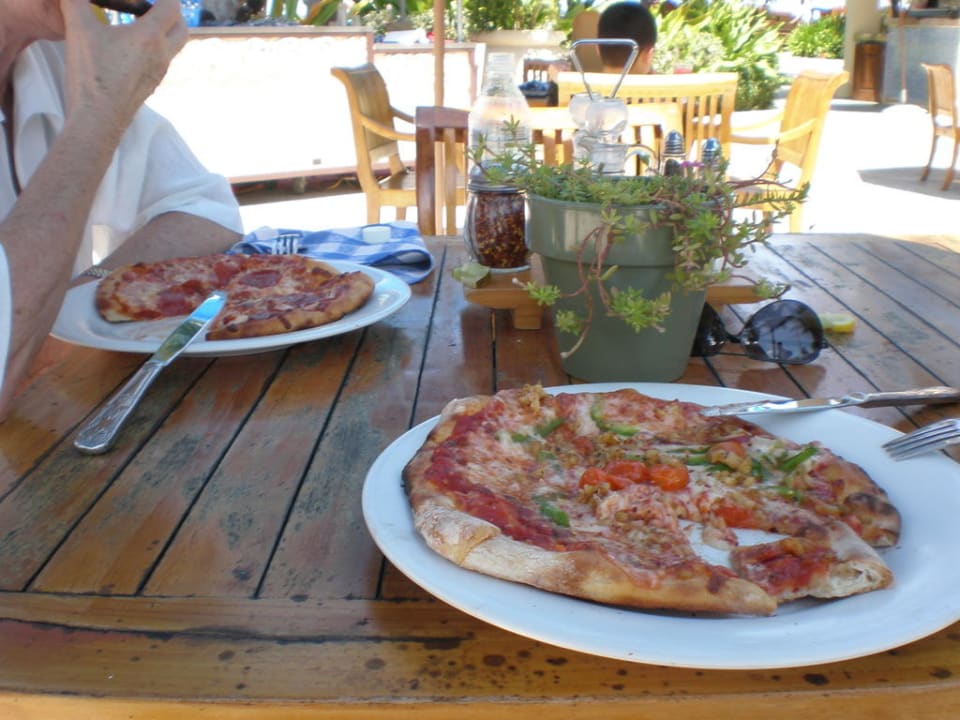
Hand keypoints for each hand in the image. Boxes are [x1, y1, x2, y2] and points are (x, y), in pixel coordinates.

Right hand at [59, 0, 187, 135]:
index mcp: (150, 36)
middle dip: (172, 14)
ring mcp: (159, 72)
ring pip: (174, 48)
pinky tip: (132, 51)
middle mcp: (162, 55)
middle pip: (182, 28)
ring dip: (164, 33)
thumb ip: (76, 2)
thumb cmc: (91, 75)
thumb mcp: (78, 30)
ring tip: (140, 26)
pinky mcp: (152, 85)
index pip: (172, 7)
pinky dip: (155, 51)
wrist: (98, 119)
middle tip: (151, 7)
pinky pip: (162, 63)